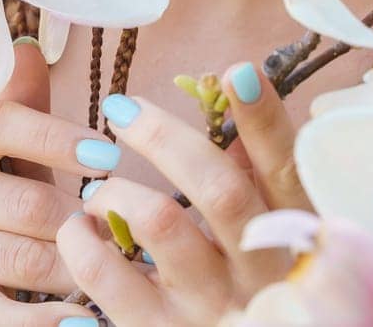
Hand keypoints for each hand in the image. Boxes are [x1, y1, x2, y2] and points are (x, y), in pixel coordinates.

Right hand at [0, 40, 116, 325]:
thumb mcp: (11, 152)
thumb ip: (25, 105)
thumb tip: (29, 48)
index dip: (56, 136)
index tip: (111, 153)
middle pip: (20, 201)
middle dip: (82, 219)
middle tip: (130, 229)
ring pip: (19, 258)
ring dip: (77, 269)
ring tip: (120, 271)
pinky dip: (47, 321)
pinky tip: (85, 320)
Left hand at [54, 62, 305, 325]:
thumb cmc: (246, 293)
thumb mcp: (268, 239)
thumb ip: (253, 174)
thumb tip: (232, 89)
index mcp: (293, 239)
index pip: (284, 170)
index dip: (264, 120)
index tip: (237, 70)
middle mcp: (260, 276)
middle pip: (220, 189)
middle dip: (164, 138)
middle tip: (121, 109)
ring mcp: (211, 309)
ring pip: (160, 222)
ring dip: (117, 190)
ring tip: (98, 190)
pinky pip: (105, 275)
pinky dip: (81, 241)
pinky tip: (79, 231)